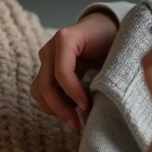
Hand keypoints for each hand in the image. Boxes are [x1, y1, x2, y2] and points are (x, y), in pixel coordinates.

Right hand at [31, 11, 119, 129]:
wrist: (106, 27)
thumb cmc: (112, 39)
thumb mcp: (111, 52)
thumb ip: (103, 73)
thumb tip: (92, 106)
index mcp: (66, 38)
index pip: (62, 72)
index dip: (73, 93)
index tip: (87, 107)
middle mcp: (50, 47)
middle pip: (45, 84)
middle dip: (60, 108)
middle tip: (77, 124)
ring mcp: (45, 57)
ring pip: (39, 90)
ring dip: (53, 108)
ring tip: (74, 120)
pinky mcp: (46, 68)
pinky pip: (42, 90)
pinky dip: (53, 103)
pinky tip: (70, 110)